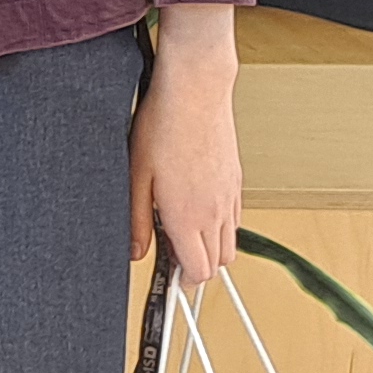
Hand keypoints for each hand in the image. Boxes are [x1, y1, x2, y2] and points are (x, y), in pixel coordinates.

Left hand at [130, 4, 243, 284]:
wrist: (196, 90)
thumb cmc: (162, 126)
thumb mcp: (136, 177)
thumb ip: (136, 221)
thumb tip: (136, 252)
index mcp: (188, 217)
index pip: (198, 272)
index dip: (182, 282)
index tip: (167, 276)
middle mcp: (215, 212)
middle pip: (218, 264)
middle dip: (196, 267)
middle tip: (169, 252)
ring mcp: (230, 196)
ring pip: (230, 243)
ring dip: (210, 248)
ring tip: (181, 229)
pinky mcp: (236, 181)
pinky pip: (235, 219)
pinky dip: (220, 226)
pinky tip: (195, 207)